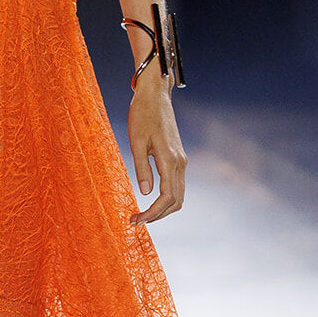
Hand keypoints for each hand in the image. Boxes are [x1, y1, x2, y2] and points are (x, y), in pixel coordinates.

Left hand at [127, 70, 186, 223]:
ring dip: (162, 209)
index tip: (136, 220)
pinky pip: (176, 185)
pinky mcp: (178, 157)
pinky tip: (150, 199)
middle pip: (175, 201)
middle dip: (157, 215)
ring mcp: (181, 161)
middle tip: (136, 221)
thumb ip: (141, 168)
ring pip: (178, 195)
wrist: (155, 95)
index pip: (166, 198)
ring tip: (142, 214)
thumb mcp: (136, 141)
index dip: (152, 213)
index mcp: (170, 160)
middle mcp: (180, 163)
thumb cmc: (142, 114)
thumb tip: (145, 193)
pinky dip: (166, 198)